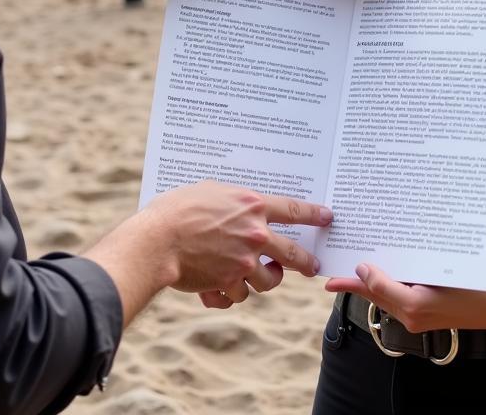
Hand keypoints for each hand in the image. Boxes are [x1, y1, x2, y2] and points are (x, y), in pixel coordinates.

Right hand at [143, 182, 331, 303]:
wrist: (157, 240)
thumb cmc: (176, 210)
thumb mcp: (208, 192)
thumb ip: (230, 201)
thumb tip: (239, 205)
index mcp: (251, 205)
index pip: (294, 209)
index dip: (314, 214)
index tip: (328, 217)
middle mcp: (254, 234)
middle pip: (294, 254)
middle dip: (306, 263)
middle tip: (312, 267)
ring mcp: (244, 261)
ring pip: (270, 281)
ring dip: (266, 280)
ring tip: (262, 276)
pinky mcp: (230, 283)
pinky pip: (239, 295)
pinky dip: (230, 293)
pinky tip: (220, 289)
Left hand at [326, 263, 485, 331]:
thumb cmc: (476, 289)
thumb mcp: (440, 275)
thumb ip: (399, 277)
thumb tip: (366, 270)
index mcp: (414, 306)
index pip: (375, 288)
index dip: (356, 278)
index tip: (346, 264)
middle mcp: (411, 316)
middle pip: (375, 295)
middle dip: (354, 284)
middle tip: (331, 274)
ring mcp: (417, 318)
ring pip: (384, 297)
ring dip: (369, 283)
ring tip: (352, 266)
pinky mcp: (423, 314)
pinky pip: (398, 298)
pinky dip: (387, 285)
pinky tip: (383, 269)